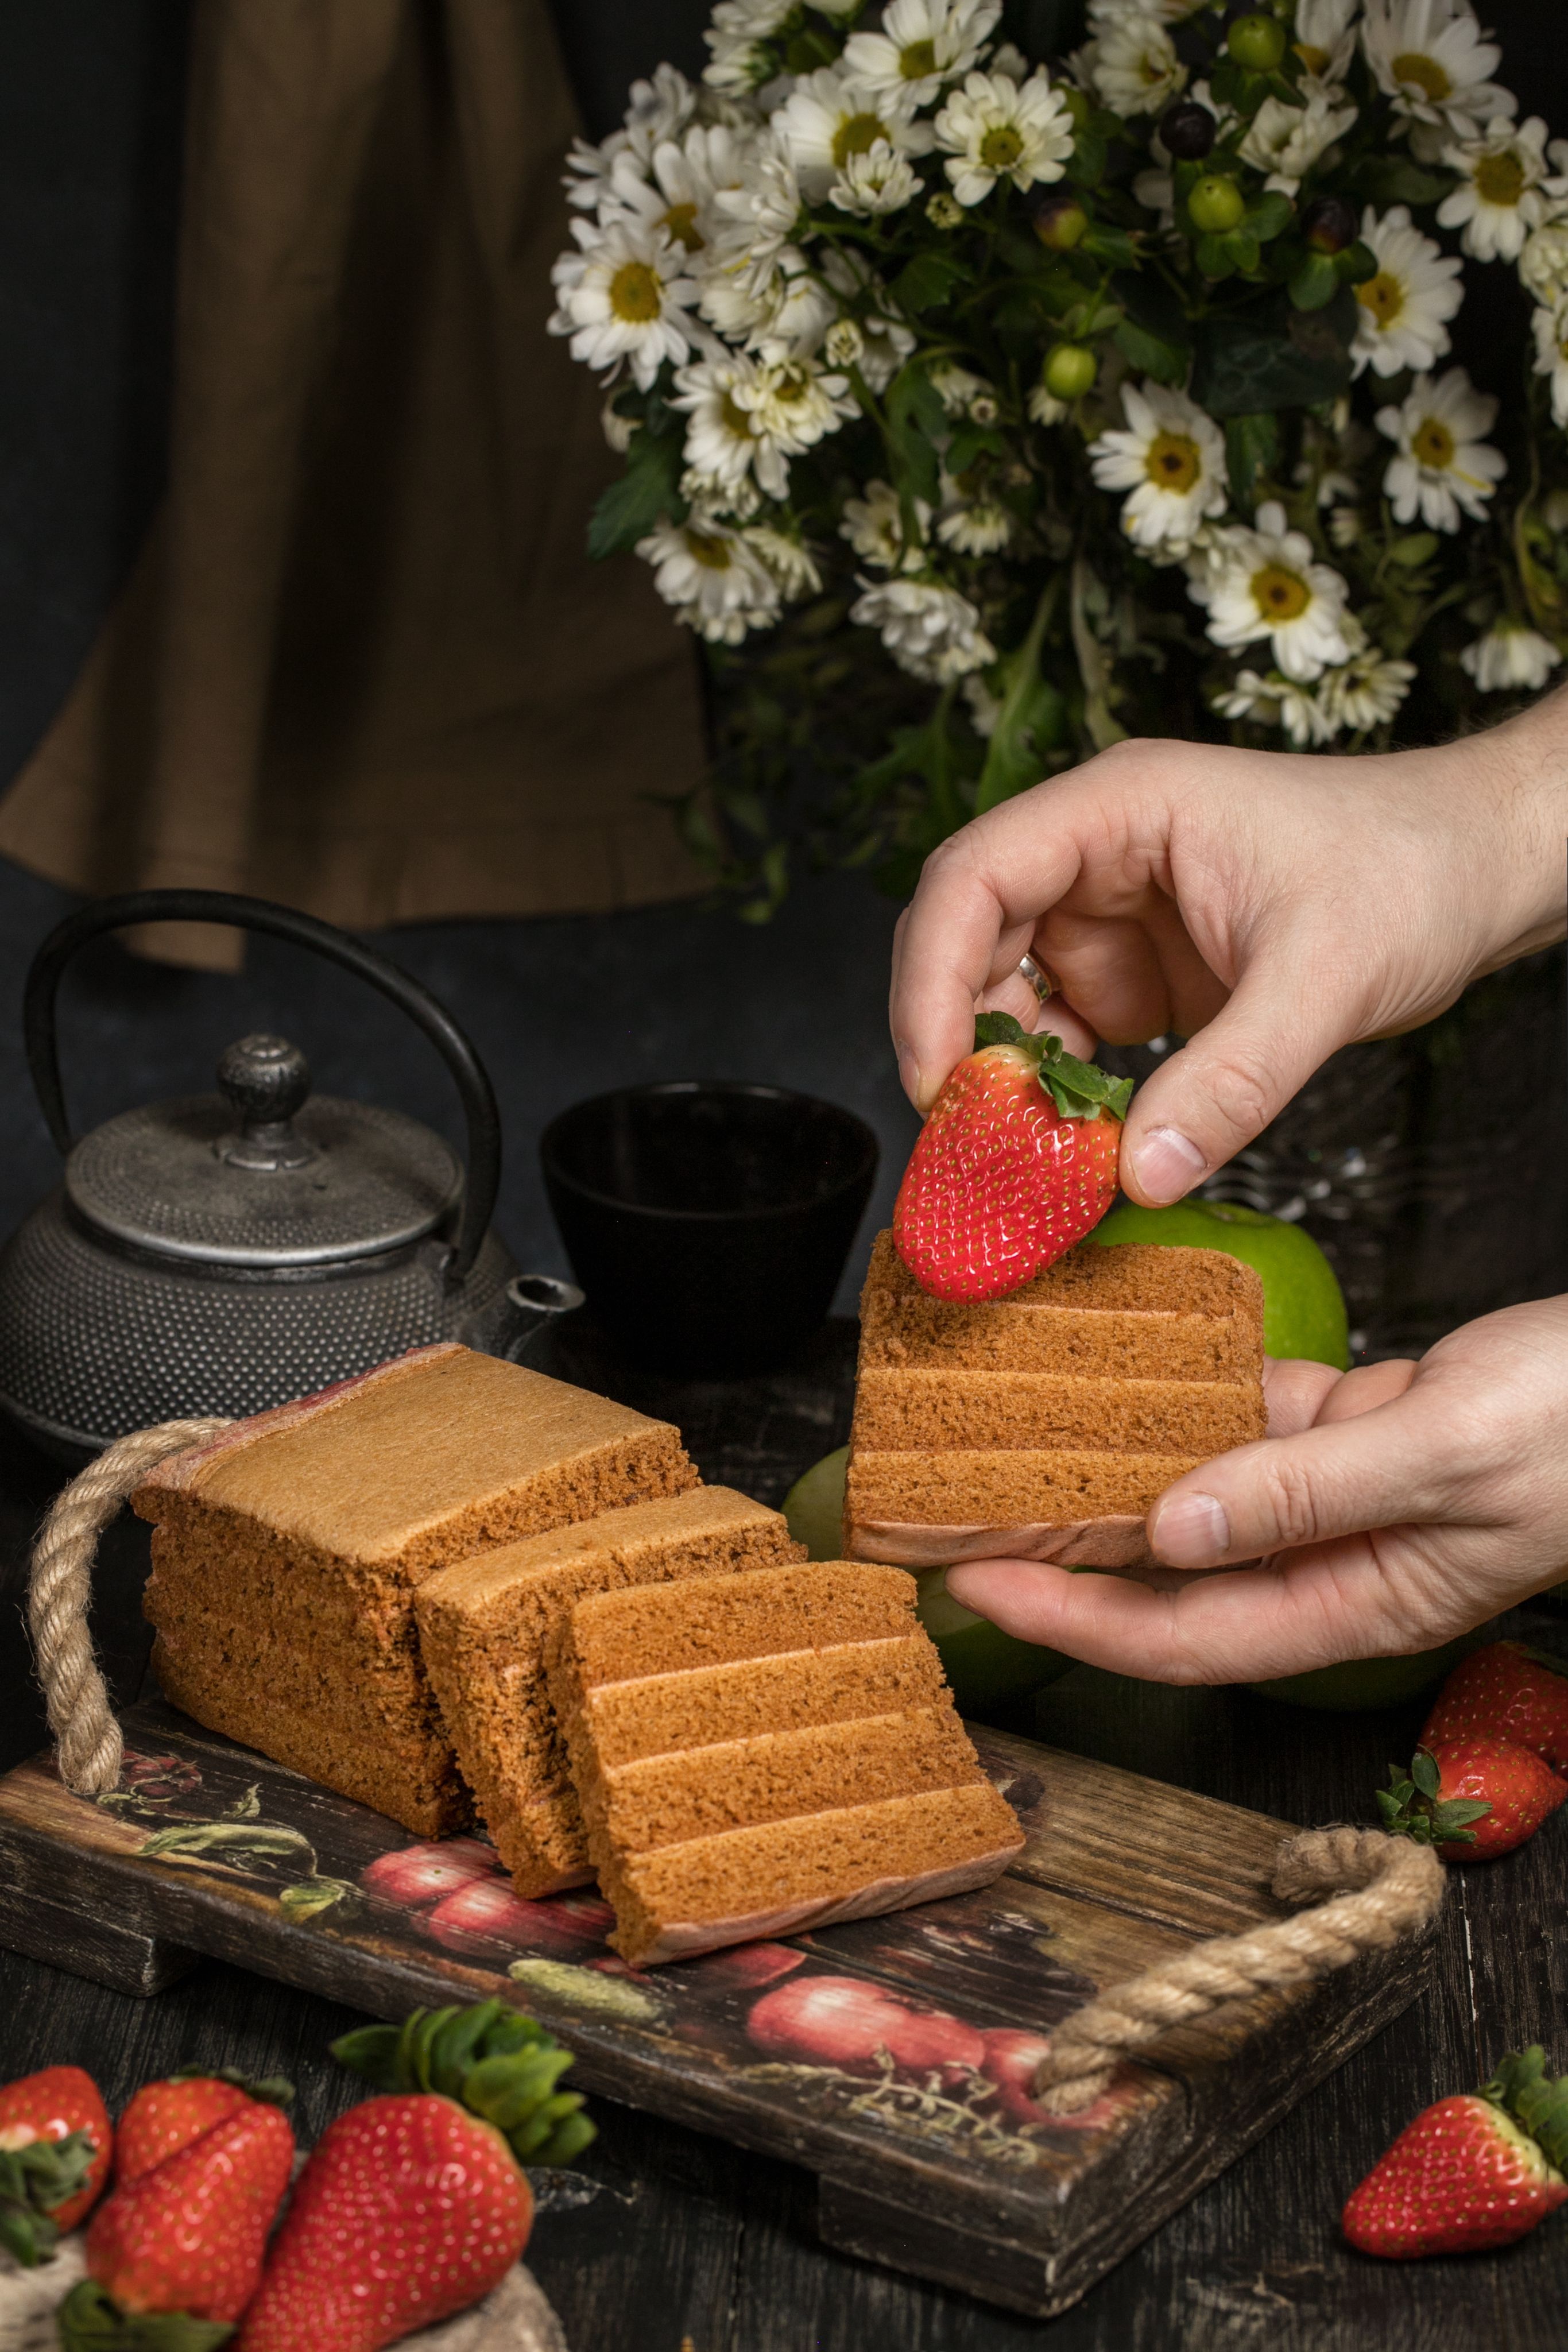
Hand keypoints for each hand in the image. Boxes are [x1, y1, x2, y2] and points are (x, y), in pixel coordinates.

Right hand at [889, 703, 1566, 1204]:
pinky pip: (1068, 1040)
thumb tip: (1141, 1176)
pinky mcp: (1142, 976)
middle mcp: (1099, 856)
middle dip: (957, 1040)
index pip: (973, 876)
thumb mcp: (1328, 978)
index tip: (937, 1078)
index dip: (930, 977)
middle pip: (968, 940)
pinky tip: (1078, 1152)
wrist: (1485, 869)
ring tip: (1024, 1162)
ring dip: (1008, 1081)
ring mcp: (1115, 918)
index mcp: (1122, 808)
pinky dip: (1061, 1100)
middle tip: (968, 1143)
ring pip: (1009, 999)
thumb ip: (1234, 1081)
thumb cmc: (1416, 869)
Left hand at [944, 1297, 1567, 1682]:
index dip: (1071, 1618)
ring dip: (1115, 1463)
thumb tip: (1178, 1528)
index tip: (975, 1582)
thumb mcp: (1443, 1457)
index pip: (1180, 1635)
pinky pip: (1250, 1415)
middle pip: (1169, 1573)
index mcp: (1355, 1600)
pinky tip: (1130, 1354)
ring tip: (1014, 1433)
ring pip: (1200, 1487)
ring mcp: (1342, 1494)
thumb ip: (1308, 1492)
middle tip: (956, 1514)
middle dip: (1063, 1552)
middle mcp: (1333, 1559)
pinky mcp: (1356, 1426)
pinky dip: (1193, 1387)